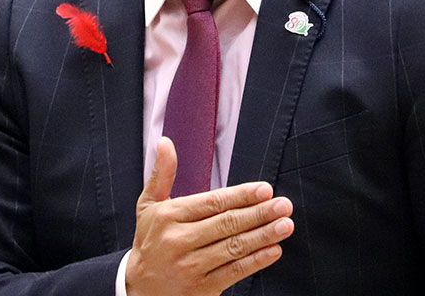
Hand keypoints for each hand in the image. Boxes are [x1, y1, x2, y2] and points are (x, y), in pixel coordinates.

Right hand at [125, 137, 293, 295]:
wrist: (139, 287)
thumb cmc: (149, 241)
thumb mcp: (148, 205)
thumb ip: (161, 174)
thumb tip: (165, 143)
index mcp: (169, 216)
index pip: (212, 203)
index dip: (241, 196)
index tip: (264, 190)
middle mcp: (179, 240)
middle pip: (226, 224)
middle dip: (259, 213)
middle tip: (283, 205)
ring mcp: (190, 266)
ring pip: (233, 247)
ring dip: (263, 236)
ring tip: (285, 225)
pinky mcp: (201, 288)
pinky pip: (233, 272)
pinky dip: (256, 261)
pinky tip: (273, 250)